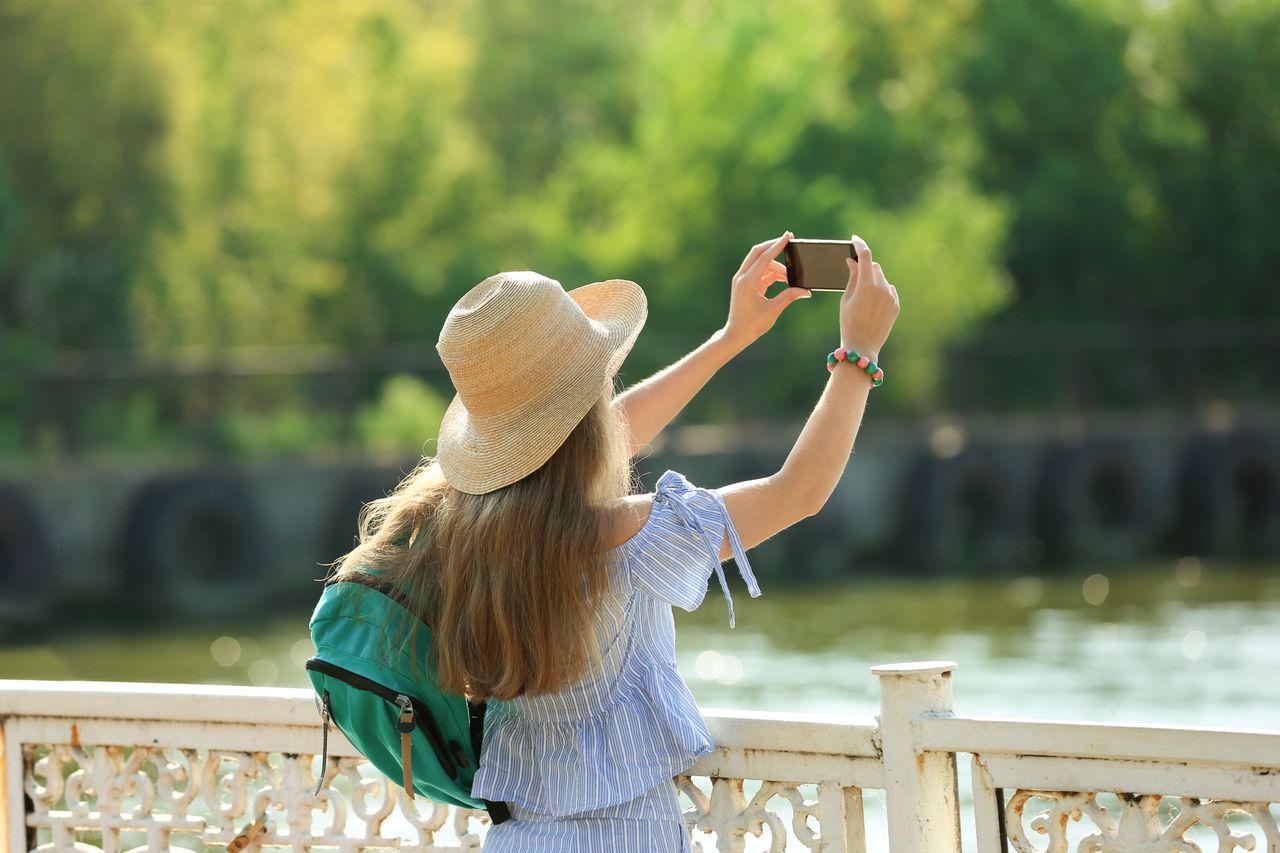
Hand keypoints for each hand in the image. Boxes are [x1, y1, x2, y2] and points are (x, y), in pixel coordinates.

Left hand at [720, 230, 810, 347]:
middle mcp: (742, 277)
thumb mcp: (773, 310)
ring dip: (776, 266)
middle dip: (774, 247)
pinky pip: (760, 271)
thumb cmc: (752, 325)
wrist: (736, 334)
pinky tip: (784, 279)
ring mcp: (742, 279)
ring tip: (790, 278)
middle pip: (758, 253)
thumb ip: (789, 296)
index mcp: (747, 281)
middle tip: (789, 243)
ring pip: (761, 263)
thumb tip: (806, 291)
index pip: (764, 257)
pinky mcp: (745, 284)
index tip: (788, 236)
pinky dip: (772, 274)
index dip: (777, 246)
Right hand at [839, 234, 898, 359]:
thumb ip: (852, 277)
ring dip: (873, 281)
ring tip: (864, 299)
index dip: (859, 244)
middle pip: (874, 266)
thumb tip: (853, 261)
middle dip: (865, 268)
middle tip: (856, 277)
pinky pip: (889, 290)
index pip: (865, 256)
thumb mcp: (846, 298)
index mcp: (866, 285)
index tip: (855, 239)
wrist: (862, 346)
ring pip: (882, 279)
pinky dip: (881, 291)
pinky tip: (873, 305)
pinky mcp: (896, 304)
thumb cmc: (848, 322)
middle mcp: (881, 288)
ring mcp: (891, 296)